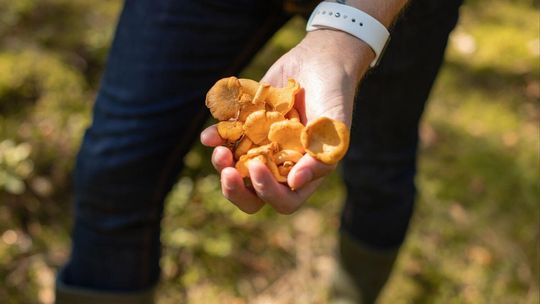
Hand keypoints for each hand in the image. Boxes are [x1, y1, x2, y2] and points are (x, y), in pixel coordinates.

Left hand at [201, 30, 373, 213]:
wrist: (318, 61)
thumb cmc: (333, 95)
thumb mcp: (333, 127)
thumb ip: (319, 157)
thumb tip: (293, 183)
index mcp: (303, 172)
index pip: (284, 200)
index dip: (267, 191)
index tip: (256, 166)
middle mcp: (280, 164)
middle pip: (253, 195)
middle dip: (236, 190)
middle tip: (227, 173)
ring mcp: (261, 146)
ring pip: (234, 170)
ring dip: (221, 165)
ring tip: (219, 149)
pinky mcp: (246, 126)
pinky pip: (226, 139)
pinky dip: (215, 138)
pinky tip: (210, 134)